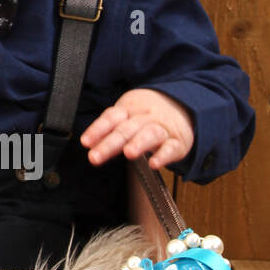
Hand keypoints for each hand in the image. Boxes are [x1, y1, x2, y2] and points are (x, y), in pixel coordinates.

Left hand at [80, 88, 194, 169]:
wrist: (183, 105)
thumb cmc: (148, 114)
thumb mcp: (127, 114)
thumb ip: (108, 129)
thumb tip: (88, 144)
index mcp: (129, 109)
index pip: (111, 117)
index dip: (98, 129)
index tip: (86, 142)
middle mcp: (145, 118)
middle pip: (126, 129)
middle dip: (110, 144)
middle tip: (95, 157)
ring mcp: (162, 129)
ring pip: (150, 134)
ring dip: (139, 143)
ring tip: (128, 153)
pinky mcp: (177, 142)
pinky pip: (171, 148)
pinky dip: (163, 156)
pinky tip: (154, 164)